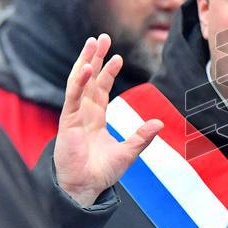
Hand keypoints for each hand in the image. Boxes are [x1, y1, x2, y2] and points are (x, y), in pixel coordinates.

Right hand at [54, 34, 162, 207]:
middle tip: (101, 38)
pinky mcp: (68, 122)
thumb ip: (142, 137)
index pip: (100, 89)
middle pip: (88, 79)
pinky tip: (87, 67)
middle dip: (94, 58)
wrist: (84, 188)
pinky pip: (73, 97)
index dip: (108, 72)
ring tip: (92, 43)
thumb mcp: (128, 152)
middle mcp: (83, 113)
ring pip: (79, 82)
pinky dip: (80, 82)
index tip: (117, 56)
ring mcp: (74, 115)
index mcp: (95, 119)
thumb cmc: (101, 173)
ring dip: (85, 61)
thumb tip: (159, 123)